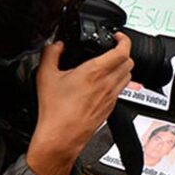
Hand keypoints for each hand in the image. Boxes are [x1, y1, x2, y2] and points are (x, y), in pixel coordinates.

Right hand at [26, 33, 133, 174]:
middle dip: (123, 52)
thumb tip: (55, 45)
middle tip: (113, 49)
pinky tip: (103, 83)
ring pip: (128, 76)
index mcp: (94, 72)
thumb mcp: (45, 76)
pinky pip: (121, 90)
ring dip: (122, 67)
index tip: (118, 37)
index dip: (124, 40)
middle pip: (129, 62)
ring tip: (110, 65)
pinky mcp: (110, 108)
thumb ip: (50, 54)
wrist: (61, 137)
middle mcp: (107, 84)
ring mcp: (111, 97)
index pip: (123, 51)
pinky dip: (117, 82)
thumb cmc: (55, 112)